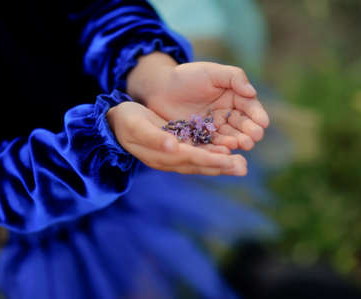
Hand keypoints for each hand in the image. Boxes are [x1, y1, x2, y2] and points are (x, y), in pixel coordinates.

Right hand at [106, 101, 247, 175]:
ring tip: (241, 164)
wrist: (117, 123)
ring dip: (220, 164)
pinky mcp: (176, 149)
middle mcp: (170, 159)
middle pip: (200, 165)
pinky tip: (225, 153)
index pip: (191, 158)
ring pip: (201, 162)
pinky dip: (212, 156)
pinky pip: (197, 155)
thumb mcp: (137, 126)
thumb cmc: (126, 121)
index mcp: (161, 155)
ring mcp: (173, 156)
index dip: (210, 160)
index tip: (229, 160)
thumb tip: (173, 146)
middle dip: (222, 166)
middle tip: (243, 167)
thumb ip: (154, 138)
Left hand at [127, 52, 268, 150]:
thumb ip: (234, 78)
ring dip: (237, 141)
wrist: (159, 88)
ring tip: (242, 144)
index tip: (263, 122)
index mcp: (234, 98)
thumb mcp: (212, 72)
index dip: (257, 115)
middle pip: (242, 125)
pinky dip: (219, 148)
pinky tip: (225, 150)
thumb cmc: (187, 76)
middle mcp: (226, 115)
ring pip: (229, 136)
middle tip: (254, 137)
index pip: (250, 107)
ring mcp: (214, 128)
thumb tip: (252, 93)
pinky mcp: (200, 138)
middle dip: (250, 132)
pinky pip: (211, 144)